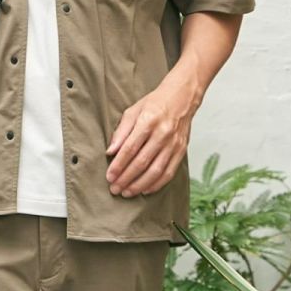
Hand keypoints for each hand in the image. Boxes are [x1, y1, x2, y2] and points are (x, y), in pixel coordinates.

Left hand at [105, 80, 196, 197]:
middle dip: (126, 178)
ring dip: (140, 184)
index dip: (118, 165)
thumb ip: (121, 132)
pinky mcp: (181, 151)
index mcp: (148, 121)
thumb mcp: (133, 111)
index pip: (130, 148)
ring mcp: (174, 144)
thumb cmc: (155, 104)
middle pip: (142, 162)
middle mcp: (162, 133)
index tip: (109, 176)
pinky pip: (169, 172)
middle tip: (114, 188)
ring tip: (127, 192)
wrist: (182, 98)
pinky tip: (145, 190)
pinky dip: (156, 184)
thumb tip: (110, 152)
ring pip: (156, 171)